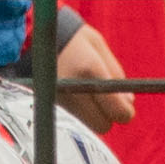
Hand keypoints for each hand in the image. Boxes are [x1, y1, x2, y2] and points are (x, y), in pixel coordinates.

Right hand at [41, 13, 138, 132]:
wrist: (35, 38)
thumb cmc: (74, 39)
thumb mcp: (99, 49)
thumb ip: (116, 75)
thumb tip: (129, 102)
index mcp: (89, 70)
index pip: (117, 111)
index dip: (125, 111)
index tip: (125, 105)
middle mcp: (73, 89)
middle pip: (103, 125)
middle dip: (108, 115)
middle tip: (107, 99)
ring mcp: (59, 99)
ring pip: (88, 125)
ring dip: (94, 115)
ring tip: (89, 94)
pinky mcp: (50, 105)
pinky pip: (74, 119)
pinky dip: (80, 112)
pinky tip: (76, 95)